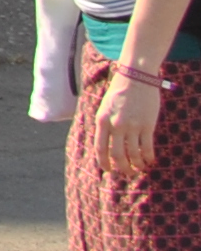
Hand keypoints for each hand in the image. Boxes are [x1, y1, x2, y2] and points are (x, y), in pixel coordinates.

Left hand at [100, 60, 169, 174]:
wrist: (136, 77)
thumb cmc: (120, 92)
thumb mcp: (105, 106)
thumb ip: (105, 123)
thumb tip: (106, 143)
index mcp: (102, 120)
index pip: (100, 147)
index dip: (104, 162)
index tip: (108, 170)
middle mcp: (115, 125)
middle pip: (117, 155)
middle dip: (122, 168)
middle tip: (127, 173)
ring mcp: (132, 125)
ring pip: (133, 154)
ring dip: (137, 165)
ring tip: (140, 168)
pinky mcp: (147, 125)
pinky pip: (147, 147)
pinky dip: (148, 157)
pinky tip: (150, 161)